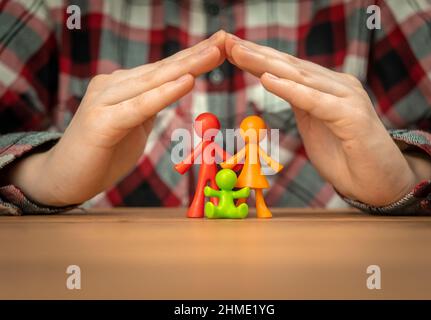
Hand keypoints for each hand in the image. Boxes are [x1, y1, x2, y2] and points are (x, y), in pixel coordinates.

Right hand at [6, 31, 227, 205]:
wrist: (64, 177)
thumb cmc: (102, 152)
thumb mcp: (133, 125)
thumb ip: (148, 106)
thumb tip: (172, 91)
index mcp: (123, 86)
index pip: (163, 69)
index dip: (192, 57)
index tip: (220, 45)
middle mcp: (113, 85)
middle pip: (162, 69)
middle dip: (196, 55)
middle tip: (224, 39)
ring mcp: (104, 101)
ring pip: (153, 82)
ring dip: (186, 67)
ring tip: (214, 53)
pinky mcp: (101, 122)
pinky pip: (139, 107)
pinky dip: (164, 94)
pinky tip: (187, 82)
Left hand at [225, 34, 430, 205]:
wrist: (381, 184)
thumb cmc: (346, 157)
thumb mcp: (314, 125)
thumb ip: (299, 104)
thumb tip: (275, 85)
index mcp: (326, 88)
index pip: (286, 68)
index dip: (258, 58)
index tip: (230, 49)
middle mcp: (337, 86)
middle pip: (289, 66)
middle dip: (256, 54)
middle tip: (227, 42)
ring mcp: (347, 98)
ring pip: (299, 77)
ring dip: (266, 64)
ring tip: (239, 53)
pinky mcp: (352, 116)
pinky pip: (315, 101)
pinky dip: (290, 89)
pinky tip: (267, 79)